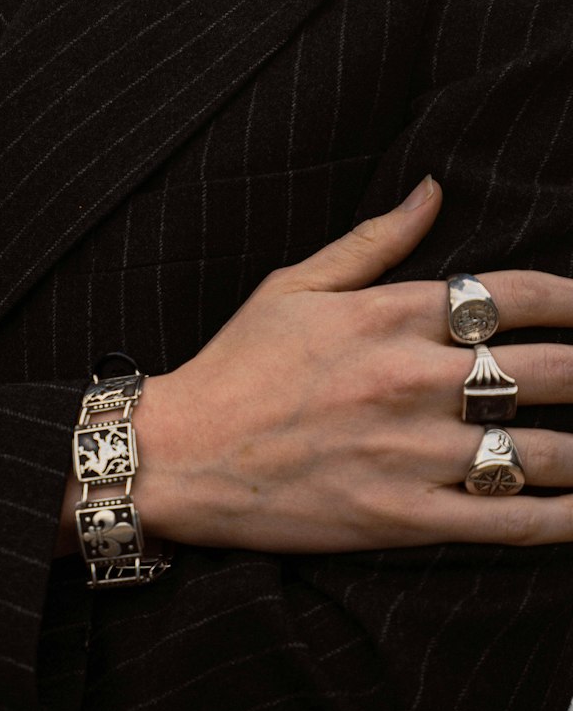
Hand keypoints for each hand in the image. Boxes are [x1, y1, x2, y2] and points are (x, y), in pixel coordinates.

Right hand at [132, 176, 572, 550]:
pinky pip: (506, 521)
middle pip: (550, 371)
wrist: (176, 456)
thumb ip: (373, 240)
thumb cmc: (234, 367)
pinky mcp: (403, 518)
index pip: (515, 295)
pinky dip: (559, 518)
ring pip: (542, 452)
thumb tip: (433, 189)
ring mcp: (412, 454)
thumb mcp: (293, 285)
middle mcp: (412, 380)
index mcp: (389, 316)